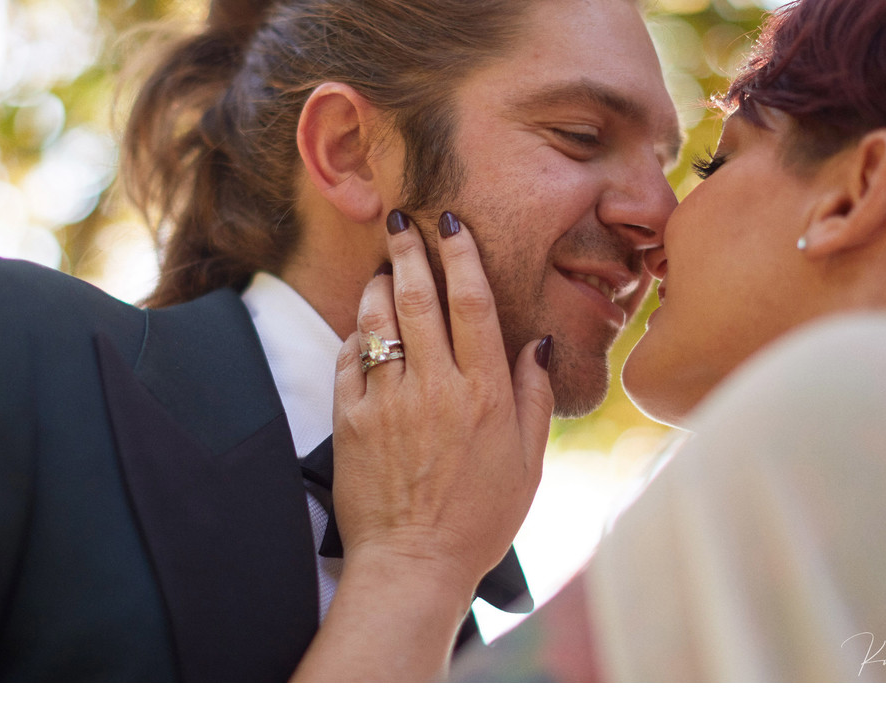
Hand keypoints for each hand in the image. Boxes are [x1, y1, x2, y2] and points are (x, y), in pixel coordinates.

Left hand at [291, 210, 552, 680]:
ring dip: (378, 284)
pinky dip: (355, 335)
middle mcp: (436, 388)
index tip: (451, 223)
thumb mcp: (528, 461)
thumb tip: (536, 340)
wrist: (414, 564)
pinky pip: (349, 360)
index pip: (472, 303)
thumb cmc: (480, 517)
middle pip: (420, 298)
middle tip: (402, 219)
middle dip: (410, 250)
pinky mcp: (352, 422)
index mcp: (485, 393)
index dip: (461, 254)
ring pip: (379, 321)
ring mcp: (389, 403)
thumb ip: (532, 394)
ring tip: (382, 266)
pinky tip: (362, 325)